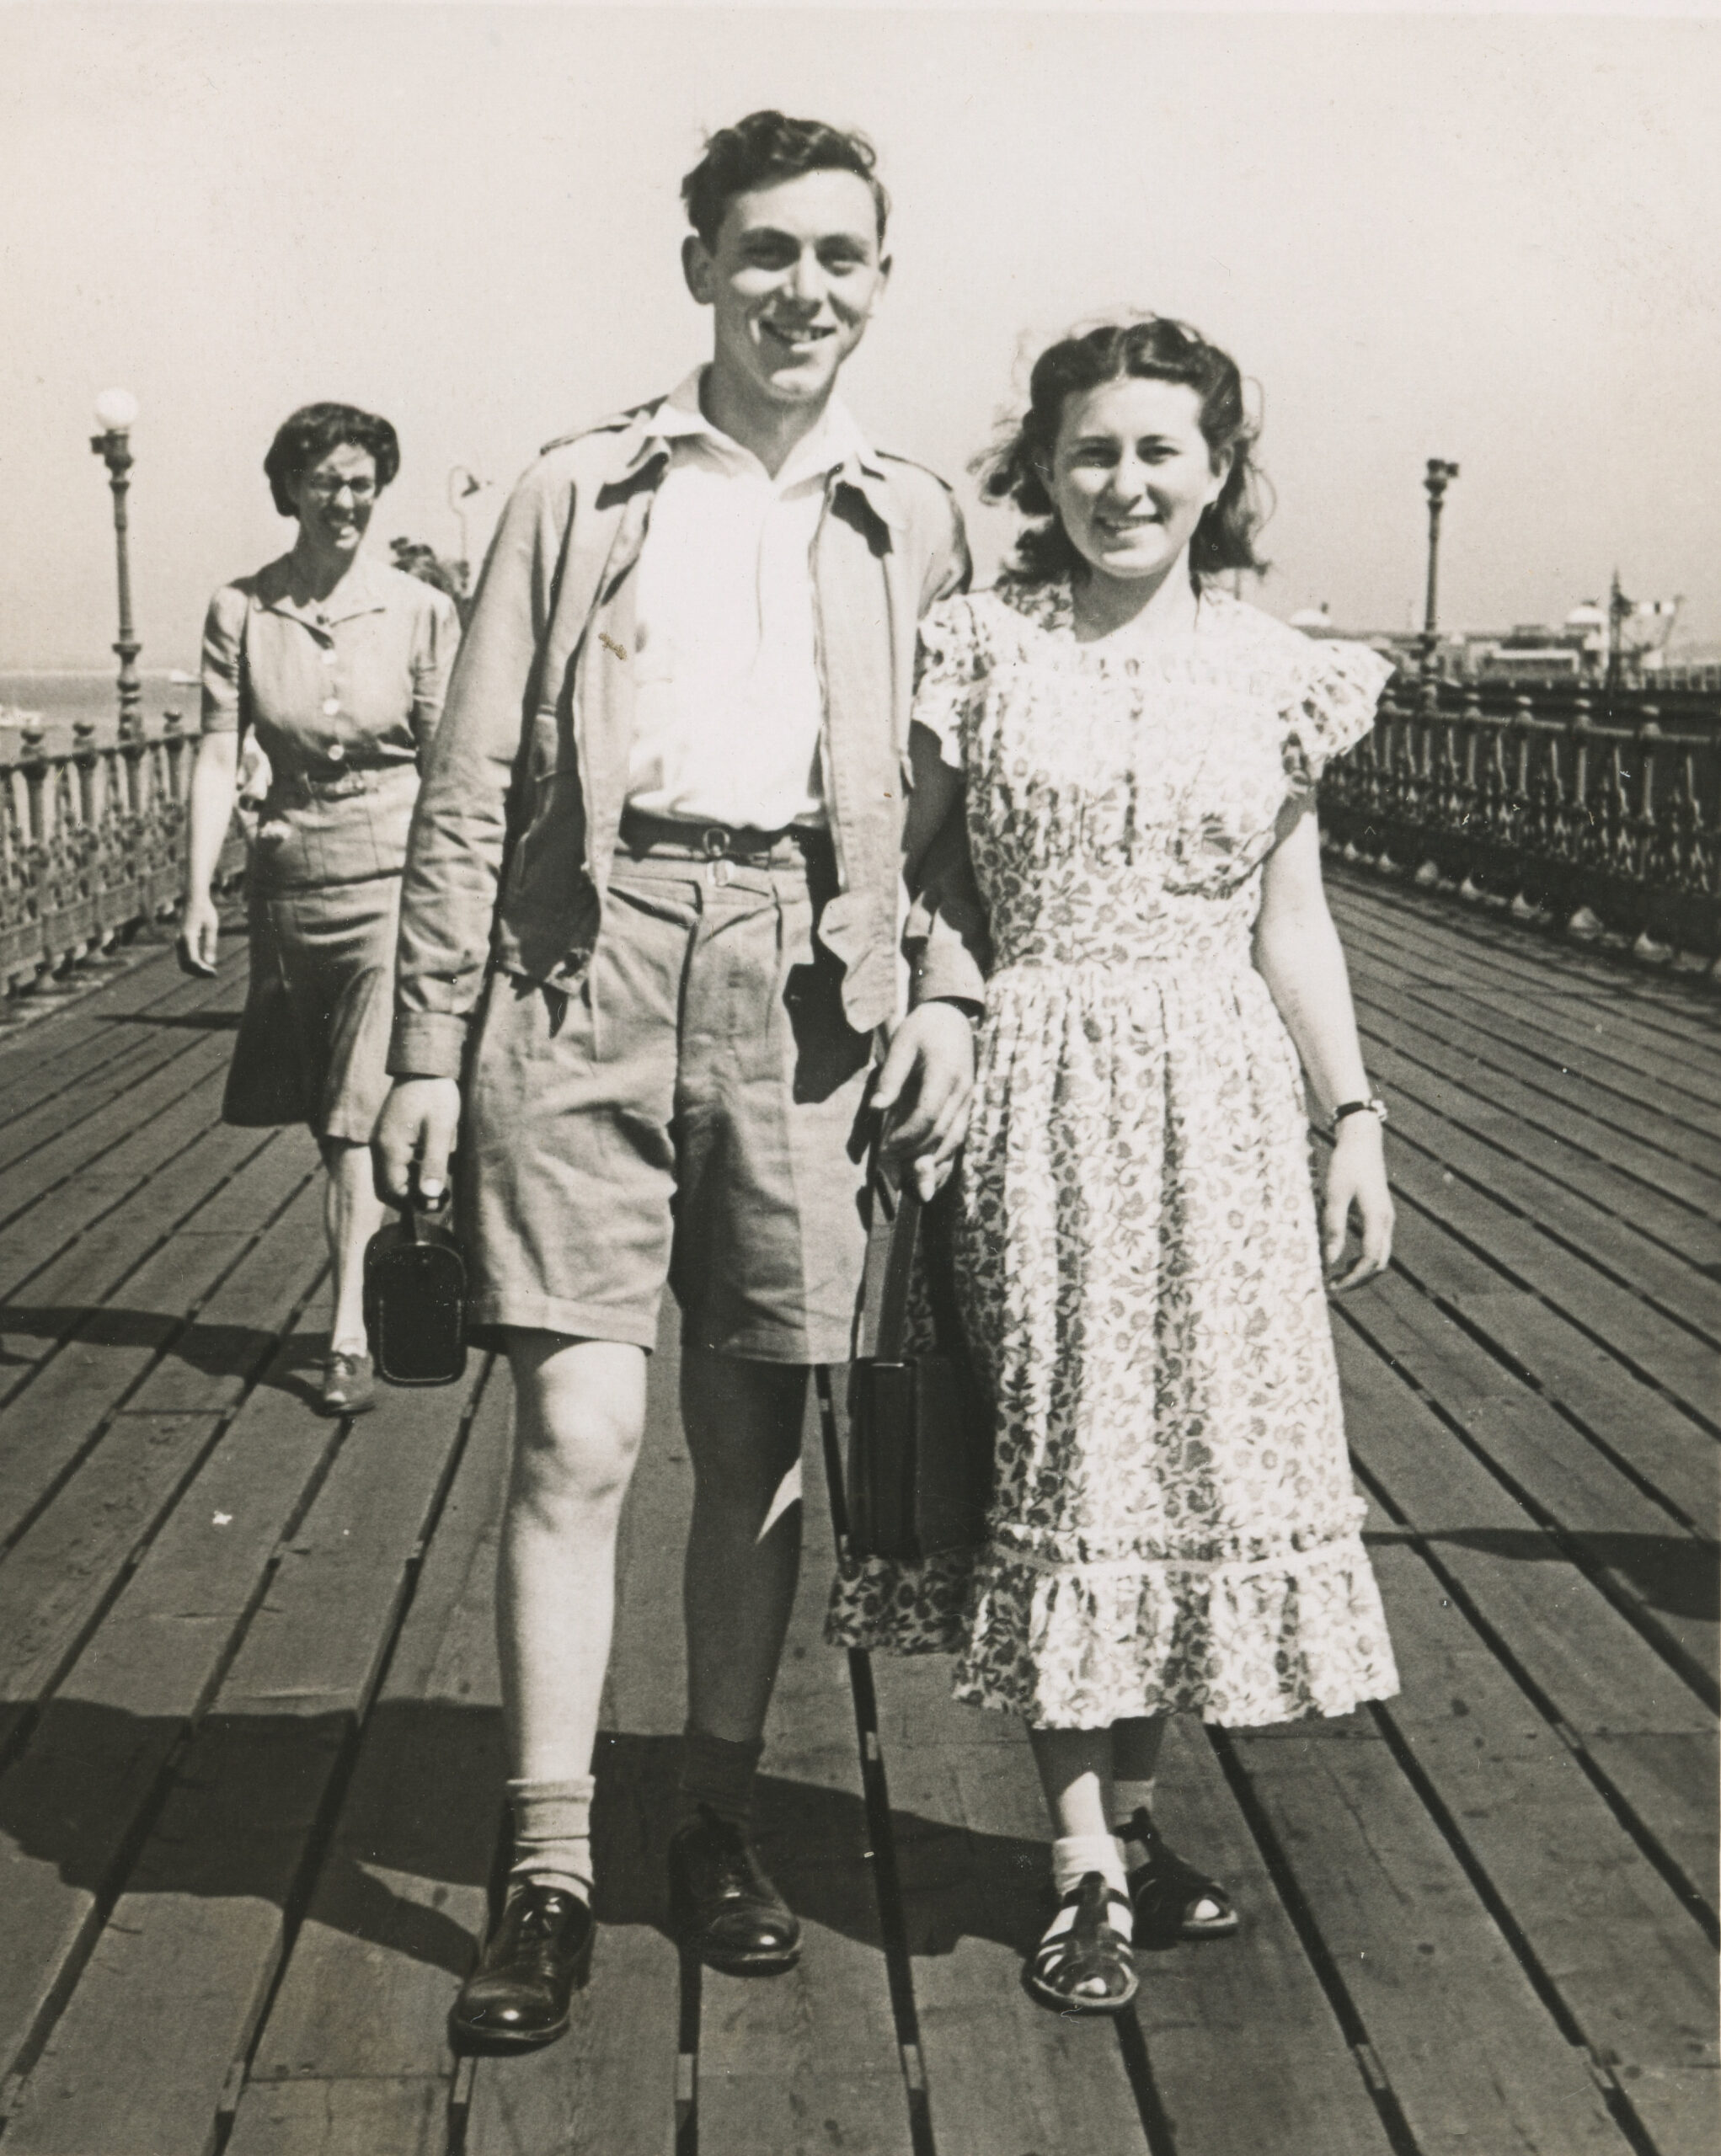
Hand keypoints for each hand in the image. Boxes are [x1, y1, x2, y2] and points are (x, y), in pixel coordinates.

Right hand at [177, 891, 219, 976]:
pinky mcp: (179, 941)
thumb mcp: (212, 927)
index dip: (203, 970)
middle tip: (214, 974)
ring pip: (183, 964)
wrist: (193, 899)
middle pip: (186, 965)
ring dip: (196, 970)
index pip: (192, 960)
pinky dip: (193, 965)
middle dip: (199, 973)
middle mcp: (179, 940)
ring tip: (211, 972)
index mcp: (188, 936)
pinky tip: (205, 965)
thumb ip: (210, 944)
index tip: (215, 972)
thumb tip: (210, 963)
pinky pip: (183, 958)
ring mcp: (177, 941)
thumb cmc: (205, 911)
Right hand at [374, 1077, 461, 1207]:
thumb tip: (429, 1196)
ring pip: (392, 1175)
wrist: (425, 1065)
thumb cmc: (436, 1096)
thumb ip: (434, 1164)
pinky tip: (430, 1162)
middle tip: (439, 1196)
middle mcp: (380, 1146)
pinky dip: (411, 1168)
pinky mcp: (389, 1134)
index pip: (392, 1191)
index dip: (412, 1202)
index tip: (436, 1203)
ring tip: (439, 1181)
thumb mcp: (441, 1130)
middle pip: (389, 1186)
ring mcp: (383, 1139)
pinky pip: (396, 1161)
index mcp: (390, 1148)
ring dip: (412, 1182)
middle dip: (411, 1196)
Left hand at [872, 1002, 975, 1201]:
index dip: (906, 1136)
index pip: (928, 1115)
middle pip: (941, 1132)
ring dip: (932, 1160)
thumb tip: (876, 1109)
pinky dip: (944, 1155)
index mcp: (945, 1073)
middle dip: (915, 1152)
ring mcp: (968, 1098)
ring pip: (954, 1139)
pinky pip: (959, 1136)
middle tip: (889, 1162)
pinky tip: (930, 1170)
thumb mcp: (901, 1044)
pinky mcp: (967, 1104)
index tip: (886, 1146)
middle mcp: (962, 1090)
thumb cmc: (923, 1027)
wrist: (953, 1016)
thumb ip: (890, 1078)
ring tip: (911, 1177)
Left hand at [1322, 1116, 1392, 1290]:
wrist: (1362, 1140)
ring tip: (1338, 1276)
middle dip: (1359, 1279)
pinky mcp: (1381, 1215)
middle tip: (1334, 1286)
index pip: (1370, 1260)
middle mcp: (1386, 1222)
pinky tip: (1345, 1259)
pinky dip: (1364, 1258)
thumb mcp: (1334, 1195)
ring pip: (1381, 1256)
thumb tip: (1329, 1259)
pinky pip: (1378, 1245)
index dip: (1353, 1278)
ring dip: (1362, 1270)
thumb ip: (1333, 1227)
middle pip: (1379, 1263)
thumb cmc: (1345, 1164)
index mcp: (1377, 1218)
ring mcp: (1386, 1218)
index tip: (1333, 1286)